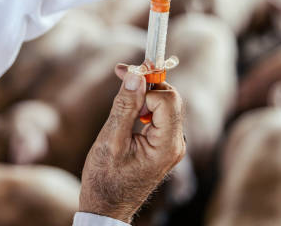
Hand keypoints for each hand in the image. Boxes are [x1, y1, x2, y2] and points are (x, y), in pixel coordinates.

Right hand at [79, 64, 185, 222]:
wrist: (106, 208)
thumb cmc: (105, 180)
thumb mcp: (110, 140)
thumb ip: (125, 107)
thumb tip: (136, 75)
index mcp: (166, 146)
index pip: (167, 99)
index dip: (146, 85)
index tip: (123, 75)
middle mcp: (175, 144)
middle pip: (170, 98)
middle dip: (146, 83)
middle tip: (121, 72)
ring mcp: (171, 146)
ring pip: (164, 104)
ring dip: (143, 92)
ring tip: (121, 86)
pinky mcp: (163, 146)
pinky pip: (159, 116)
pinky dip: (143, 105)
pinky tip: (126, 105)